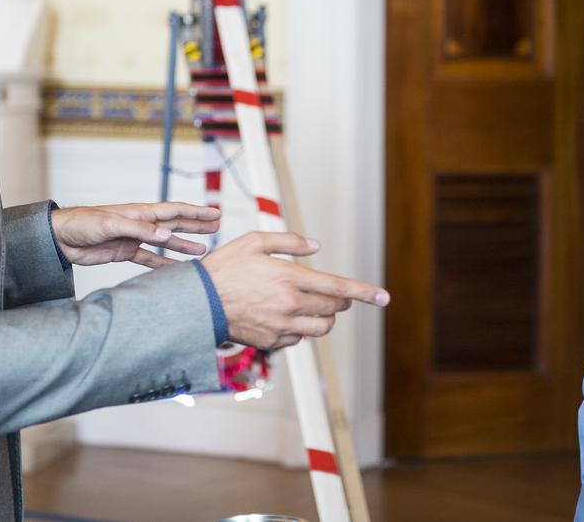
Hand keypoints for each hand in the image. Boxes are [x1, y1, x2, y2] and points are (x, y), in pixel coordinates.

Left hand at [51, 202, 219, 268]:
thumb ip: (140, 229)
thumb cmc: (83, 223)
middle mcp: (141, 223)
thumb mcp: (111, 224)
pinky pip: (150, 258)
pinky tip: (176, 268)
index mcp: (140, 212)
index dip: (195, 211)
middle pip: (174, 223)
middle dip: (196, 225)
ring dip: (184, 245)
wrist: (60, 238)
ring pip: (165, 242)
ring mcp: (134, 238)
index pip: (174, 210)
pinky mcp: (125, 251)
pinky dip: (164, 263)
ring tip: (203, 250)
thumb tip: (167, 233)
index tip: (214, 212)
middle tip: (217, 225)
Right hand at [201, 231, 389, 348]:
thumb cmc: (225, 267)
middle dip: (340, 300)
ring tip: (310, 304)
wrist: (198, 303)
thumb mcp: (254, 241)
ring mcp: (282, 326)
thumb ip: (289, 242)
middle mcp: (291, 305)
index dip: (365, 292)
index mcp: (290, 278)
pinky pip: (299, 338)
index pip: (338, 287)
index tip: (385, 297)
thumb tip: (317, 247)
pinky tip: (284, 315)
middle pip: (334, 308)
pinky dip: (300, 328)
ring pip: (322, 327)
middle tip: (331, 292)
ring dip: (324, 316)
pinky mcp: (272, 342)